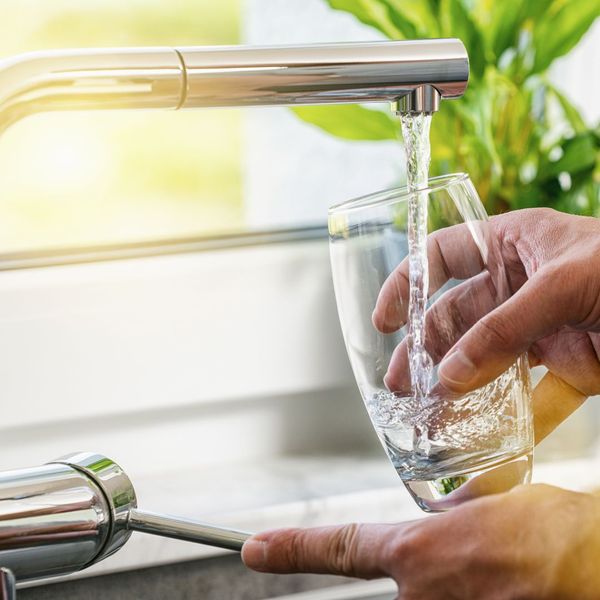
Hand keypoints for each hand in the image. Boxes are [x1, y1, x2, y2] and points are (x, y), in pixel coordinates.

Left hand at [242, 484, 599, 598]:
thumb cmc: (552, 533)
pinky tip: (503, 582)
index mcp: (418, 554)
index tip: (257, 550)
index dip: (293, 549)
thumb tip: (443, 518)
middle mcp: (420, 597)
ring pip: (426, 597)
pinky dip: (468, 591)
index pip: (340, 548)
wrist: (595, 565)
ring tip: (500, 570)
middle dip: (427, 565)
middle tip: (484, 560)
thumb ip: (449, 516)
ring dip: (457, 582)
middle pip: (399, 580)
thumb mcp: (489, 504)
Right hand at [372, 208, 599, 441]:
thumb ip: (505, 327)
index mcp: (514, 243)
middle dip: (425, 349)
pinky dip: (506, 414)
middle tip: (402, 385)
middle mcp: (520, 285)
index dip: (407, 282)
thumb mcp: (565, 283)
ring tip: (428, 415)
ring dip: (455, 387)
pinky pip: (527, 392)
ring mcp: (541, 327)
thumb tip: (450, 372)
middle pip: (455, 316)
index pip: (442, 254)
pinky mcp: (568, 366)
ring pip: (483, 358)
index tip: (386, 318)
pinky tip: (479, 433)